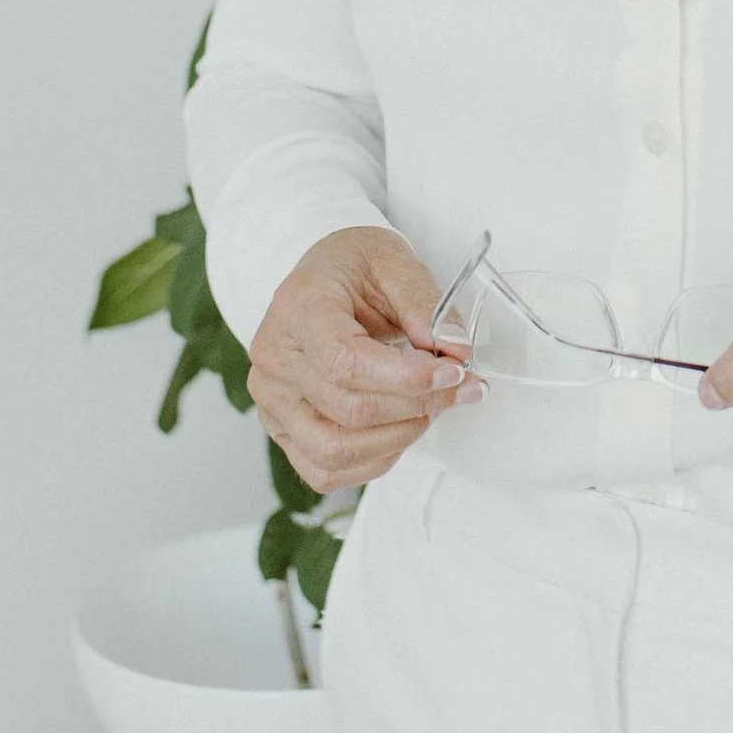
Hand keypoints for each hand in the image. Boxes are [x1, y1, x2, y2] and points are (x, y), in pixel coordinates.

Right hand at [246, 225, 480, 491]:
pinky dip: (373, 461)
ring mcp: (273, 401)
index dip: (405, 379)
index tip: (453, 372)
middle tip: (459, 386)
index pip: (344, 362)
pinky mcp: (283, 430)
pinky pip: (325, 470)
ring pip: (335, 451)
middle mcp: (275, 360)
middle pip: (349, 410)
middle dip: (418, 405)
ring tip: (431, 406)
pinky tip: (400, 429)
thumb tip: (456, 351)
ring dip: (398, 437)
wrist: (321, 277)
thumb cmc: (352, 268)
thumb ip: (426, 305)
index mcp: (297, 310)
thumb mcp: (394, 262)